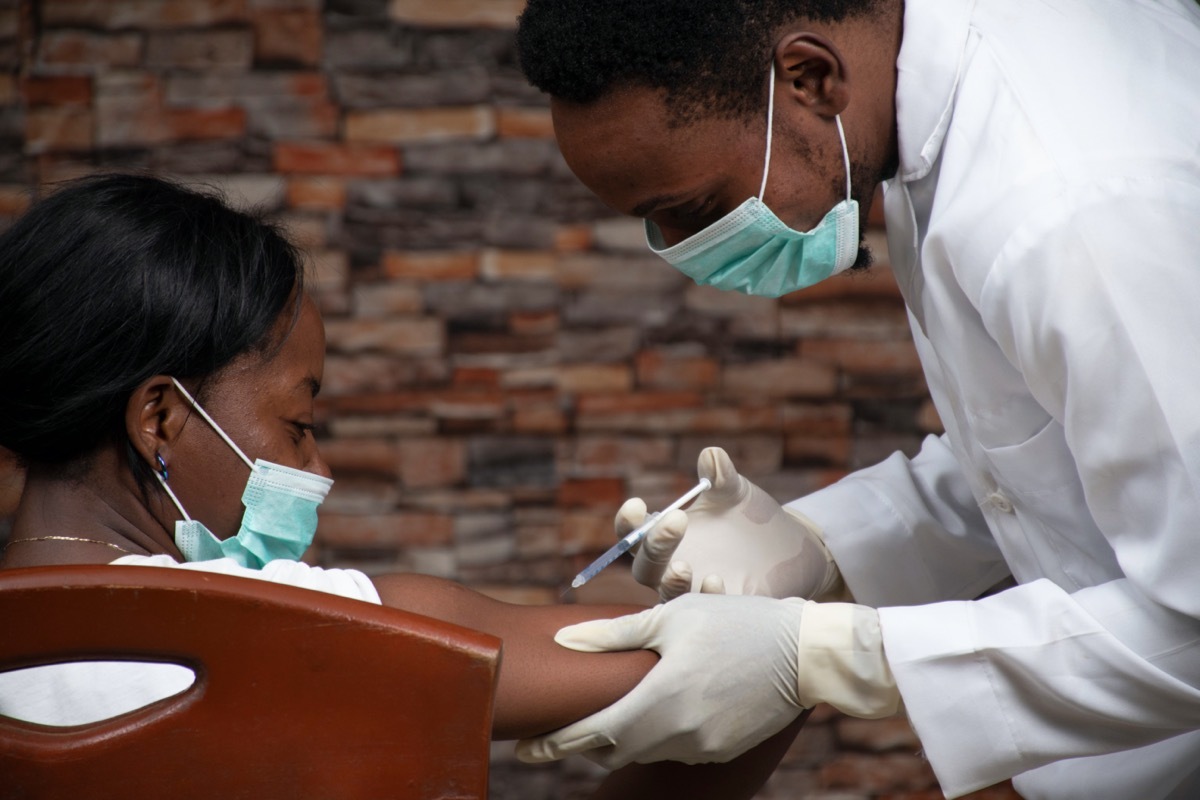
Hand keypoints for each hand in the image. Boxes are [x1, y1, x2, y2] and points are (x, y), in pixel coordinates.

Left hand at [515, 595, 899, 768]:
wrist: (804, 651)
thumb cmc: (735, 622)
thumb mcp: (671, 617)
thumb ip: (613, 635)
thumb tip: (565, 642)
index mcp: (658, 700)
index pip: (591, 734)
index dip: (554, 743)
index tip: (525, 749)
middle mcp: (677, 734)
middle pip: (614, 749)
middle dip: (587, 740)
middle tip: (564, 727)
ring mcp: (701, 747)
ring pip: (645, 751)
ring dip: (624, 737)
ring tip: (610, 712)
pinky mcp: (722, 751)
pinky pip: (676, 749)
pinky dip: (658, 735)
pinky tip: (659, 710)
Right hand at [624, 447, 843, 600]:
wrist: (790, 547)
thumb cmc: (751, 517)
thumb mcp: (736, 492)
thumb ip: (720, 476)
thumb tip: (711, 456)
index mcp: (664, 537)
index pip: (632, 534)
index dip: (628, 522)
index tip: (637, 504)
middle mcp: (670, 568)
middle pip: (645, 566)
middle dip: (655, 545)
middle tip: (676, 519)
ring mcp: (693, 592)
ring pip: (667, 595)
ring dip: (671, 582)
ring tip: (682, 566)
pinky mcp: (721, 611)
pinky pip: (706, 613)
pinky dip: (707, 599)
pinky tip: (715, 582)